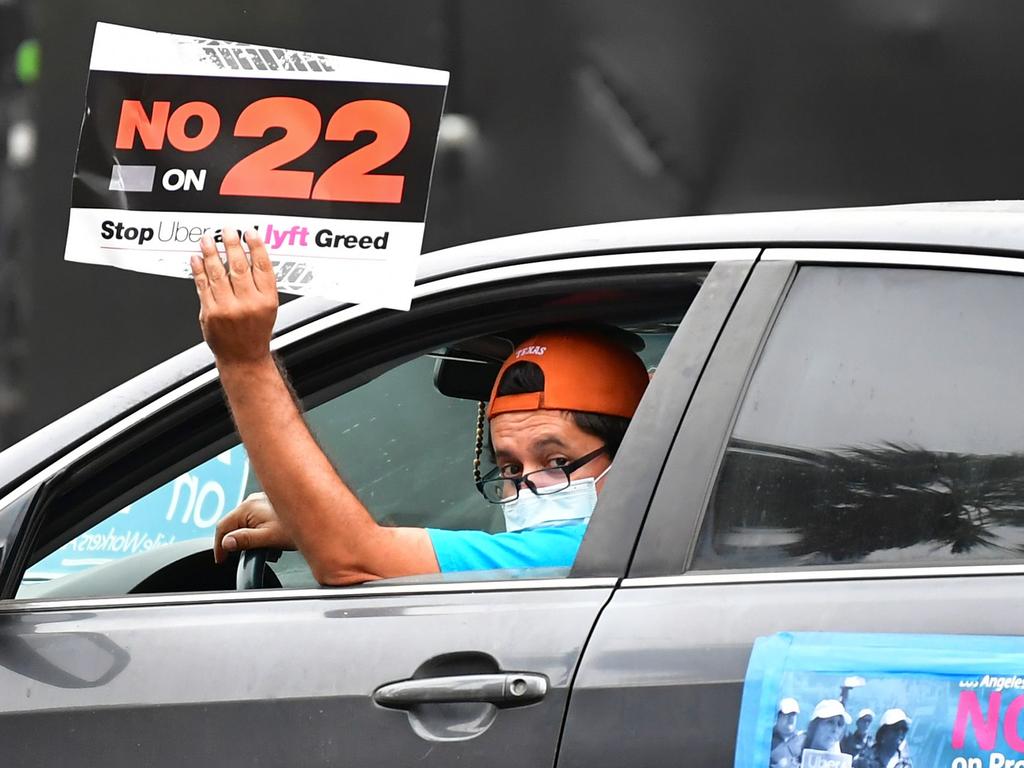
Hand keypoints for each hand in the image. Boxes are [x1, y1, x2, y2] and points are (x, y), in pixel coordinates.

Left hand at [191, 228, 277, 365]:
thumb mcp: (269, 308)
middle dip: (231, 245)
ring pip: (218, 273)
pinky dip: (198, 270)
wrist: (242, 358)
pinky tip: (197, 259)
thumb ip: (261, 284)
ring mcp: (227, 308)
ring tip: (207, 240)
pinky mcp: (210, 313)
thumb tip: (251, 256)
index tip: (249, 233)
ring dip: (211, 253)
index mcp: (267, 300)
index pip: (262, 266)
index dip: (255, 247)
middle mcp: (248, 303)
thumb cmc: (255, 332)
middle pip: (239, 267)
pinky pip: (203, 286)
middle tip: (226, 231)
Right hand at [213, 492, 295, 563]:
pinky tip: (273, 542)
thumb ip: (245, 540)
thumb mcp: (268, 538)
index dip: (219, 546)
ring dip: (250, 538)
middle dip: (236, 543)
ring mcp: (261, 501)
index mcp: (247, 507)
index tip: (221, 559)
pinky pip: (257, 520)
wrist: (322, 516)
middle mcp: (252, 501)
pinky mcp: (271, 504)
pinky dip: (259, 532)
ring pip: (246, 523)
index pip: (222, 527)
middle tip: (242, 558)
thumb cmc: (298, 525)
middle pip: (234, 525)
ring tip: (265, 551)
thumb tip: (226, 543)